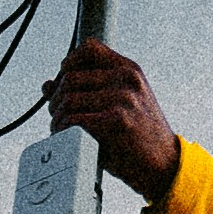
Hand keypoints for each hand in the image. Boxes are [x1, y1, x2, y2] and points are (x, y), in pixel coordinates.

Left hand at [46, 40, 180, 203]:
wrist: (164, 165)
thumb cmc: (138, 137)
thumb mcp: (122, 104)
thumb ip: (89, 90)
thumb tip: (48, 85)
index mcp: (129, 70)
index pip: (90, 48)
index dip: (69, 62)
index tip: (62, 79)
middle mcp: (126, 79)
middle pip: (71, 77)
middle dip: (56, 97)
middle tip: (56, 113)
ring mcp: (122, 99)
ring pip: (68, 99)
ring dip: (56, 116)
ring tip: (59, 127)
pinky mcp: (115, 121)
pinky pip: (73, 119)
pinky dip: (62, 129)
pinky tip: (65, 136)